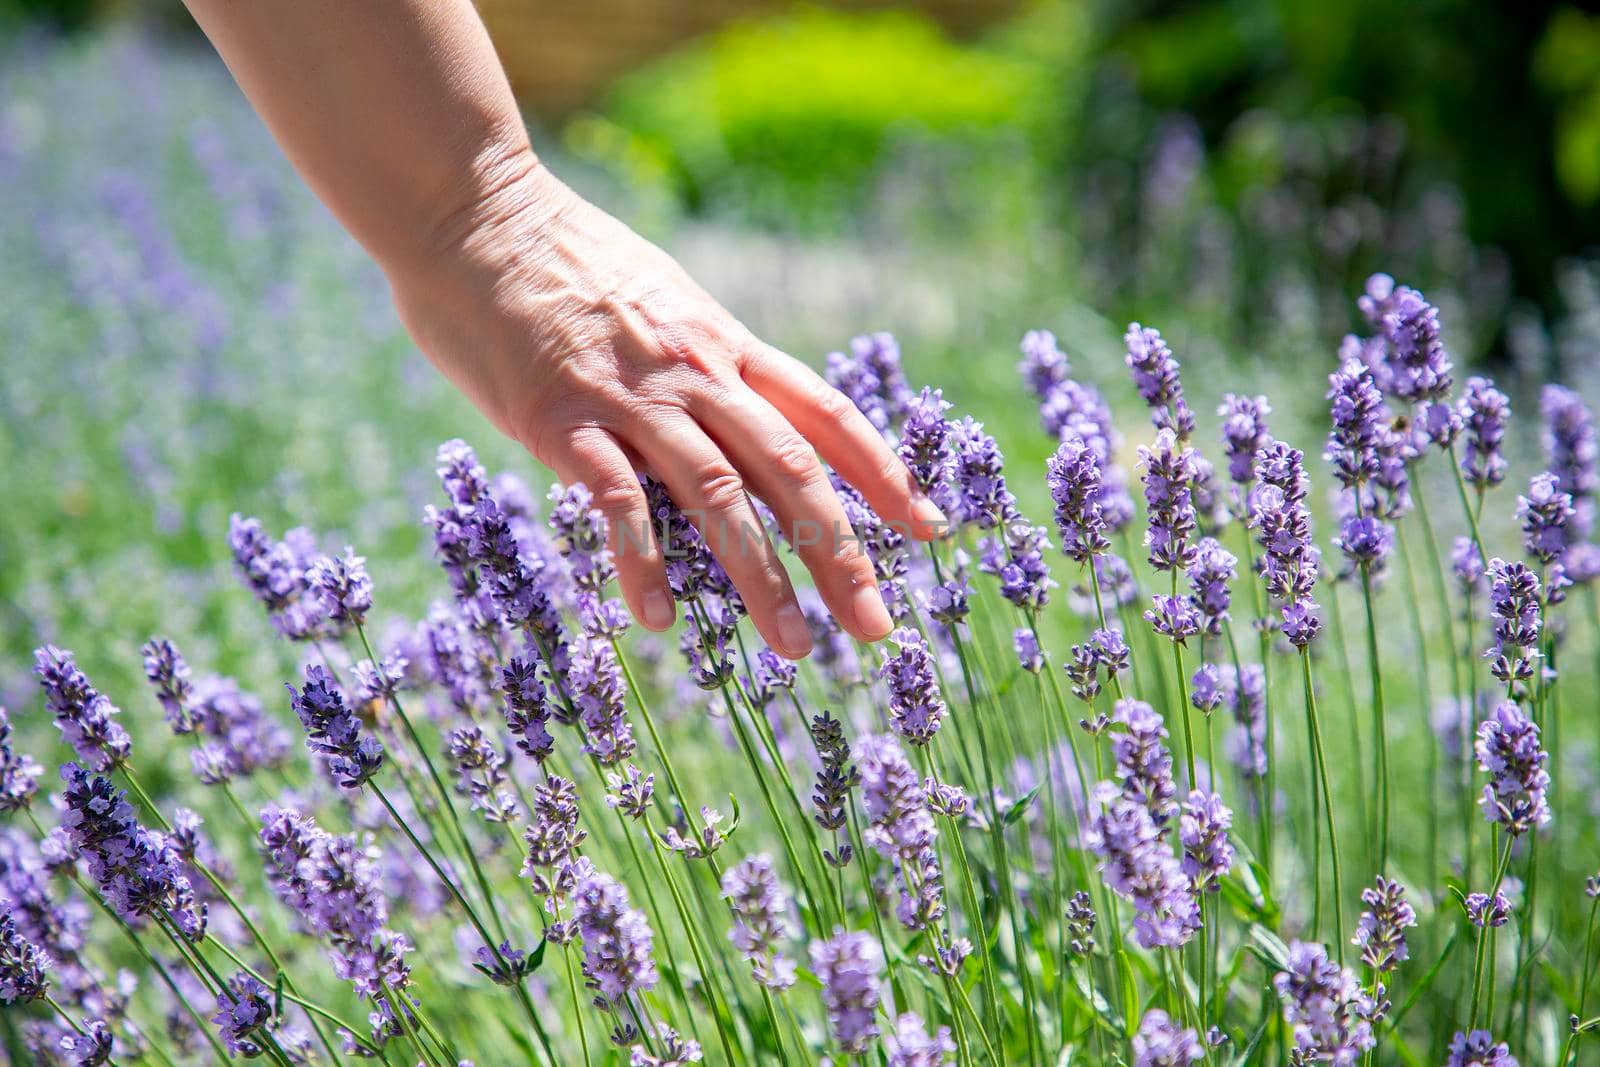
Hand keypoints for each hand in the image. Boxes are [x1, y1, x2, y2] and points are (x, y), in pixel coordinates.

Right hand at [388, 151, 945, 658]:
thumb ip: (702, 364)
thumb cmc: (561, 261)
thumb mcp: (661, 301)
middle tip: (875, 628)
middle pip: (792, 469)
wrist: (471, 210)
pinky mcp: (561, 417)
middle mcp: (696, 371)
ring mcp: (632, 396)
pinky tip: (659, 618)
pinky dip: (644, 563)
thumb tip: (736, 421)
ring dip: (764, 577)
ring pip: (721, 496)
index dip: (884, 474)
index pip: (826, 415)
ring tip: (795, 648)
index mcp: (725, 343)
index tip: (928, 527)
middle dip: (842, 552)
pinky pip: (618, 502)